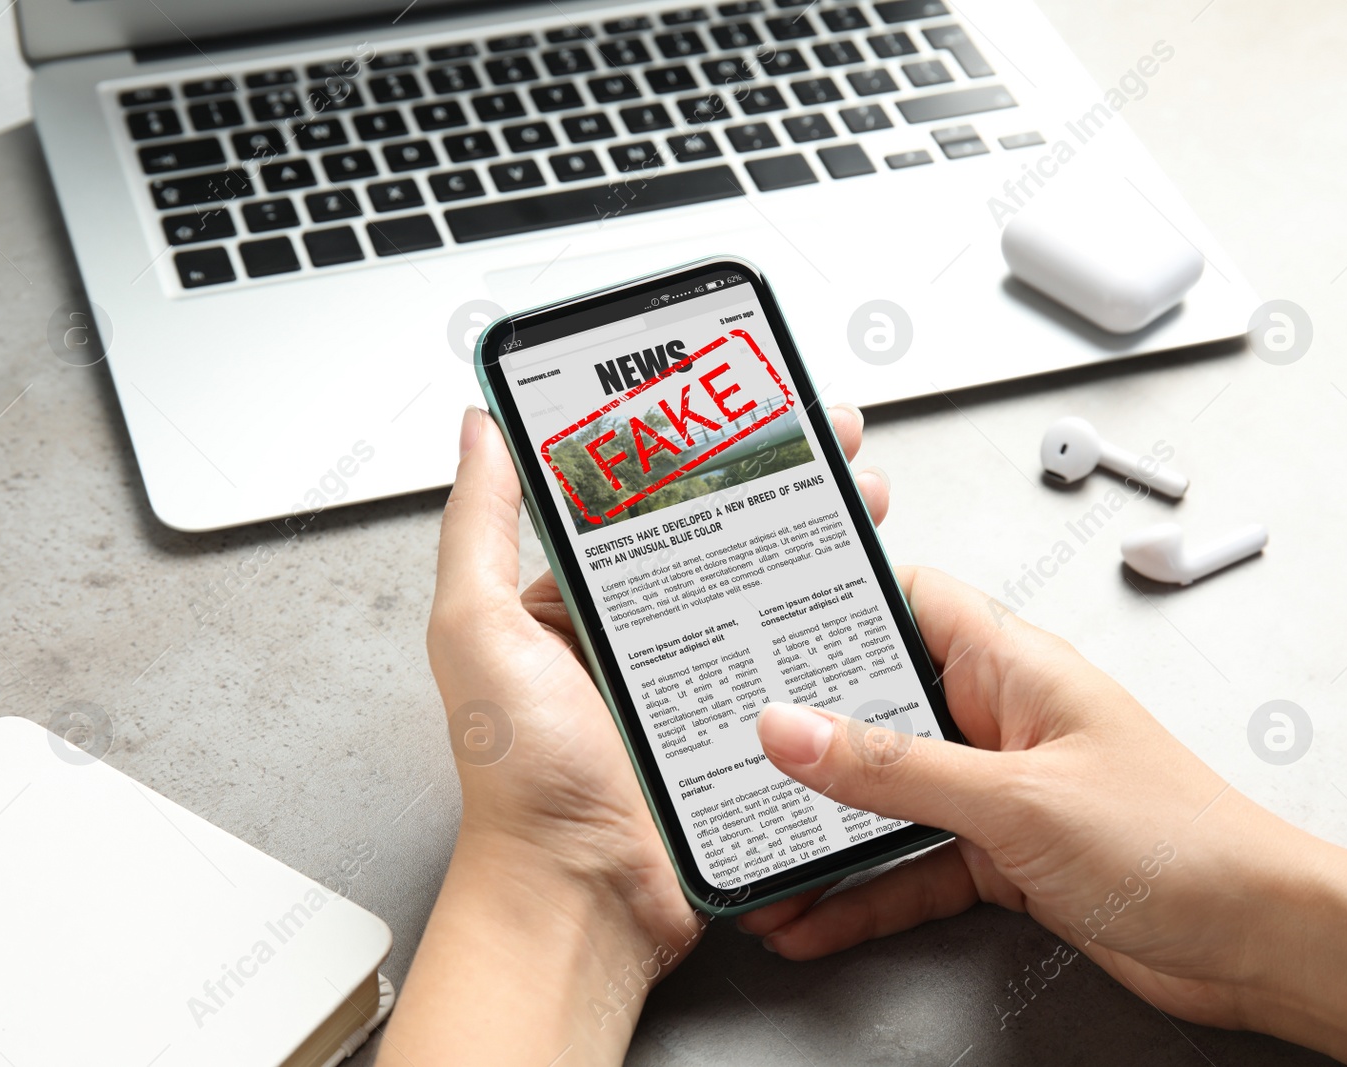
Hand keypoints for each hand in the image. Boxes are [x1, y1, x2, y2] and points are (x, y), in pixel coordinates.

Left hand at [382, 403, 888, 1065]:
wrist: (583, 896)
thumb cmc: (522, 778)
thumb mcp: (479, 631)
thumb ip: (479, 526)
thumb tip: (480, 428)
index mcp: (578, 605)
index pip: (648, 501)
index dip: (702, 448)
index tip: (746, 406)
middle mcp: (640, 639)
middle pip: (724, 539)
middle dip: (782, 484)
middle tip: (833, 446)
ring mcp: (698, 686)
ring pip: (769, 594)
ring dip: (819, 542)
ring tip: (863, 499)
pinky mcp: (744, 732)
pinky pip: (793, 667)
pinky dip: (831, 628)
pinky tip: (867, 593)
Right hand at [741, 569, 1346, 1065]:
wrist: (1261, 943)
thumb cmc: (1182, 843)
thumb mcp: (1016, 799)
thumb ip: (895, 769)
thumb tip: (794, 729)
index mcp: (1013, 665)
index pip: (907, 599)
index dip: (832, 599)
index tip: (756, 611)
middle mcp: (999, 717)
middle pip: (878, 706)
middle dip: (805, 734)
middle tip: (728, 745)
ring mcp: (997, 788)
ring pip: (888, 797)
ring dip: (826, 831)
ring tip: (756, 852)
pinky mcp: (1001, 855)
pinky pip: (911, 866)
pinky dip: (864, 893)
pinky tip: (814, 915)